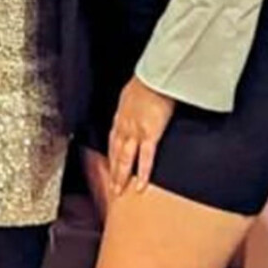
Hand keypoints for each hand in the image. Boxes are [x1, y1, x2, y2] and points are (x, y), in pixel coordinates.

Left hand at [104, 79, 176, 196]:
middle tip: (111, 188)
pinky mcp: (150, 134)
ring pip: (125, 159)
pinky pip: (145, 158)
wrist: (156, 75)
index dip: (111, 155)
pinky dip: (142, 173)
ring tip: (119, 192)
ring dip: (121, 177)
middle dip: (113, 171)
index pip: (113, 139)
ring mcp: (135, 131)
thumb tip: (134, 103)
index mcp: (122, 115)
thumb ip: (133, 102)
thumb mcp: (135, 91)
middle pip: (116, 153)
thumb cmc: (149, 79)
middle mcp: (124, 125)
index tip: (110, 166)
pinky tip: (140, 185)